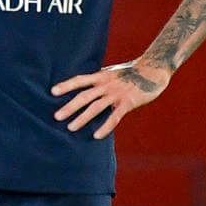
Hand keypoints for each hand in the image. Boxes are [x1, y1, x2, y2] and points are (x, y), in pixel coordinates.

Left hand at [51, 60, 169, 138]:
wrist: (153, 70)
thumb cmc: (131, 72)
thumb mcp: (111, 73)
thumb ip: (99, 80)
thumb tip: (85, 86)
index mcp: (101, 77)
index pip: (80, 80)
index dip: (66, 85)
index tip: (52, 92)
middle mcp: (106, 85)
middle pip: (84, 96)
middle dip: (69, 107)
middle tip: (56, 116)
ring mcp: (116, 94)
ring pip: (96, 107)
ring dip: (82, 118)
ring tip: (70, 128)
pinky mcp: (128, 103)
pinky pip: (114, 117)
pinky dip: (105, 127)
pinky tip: (96, 136)